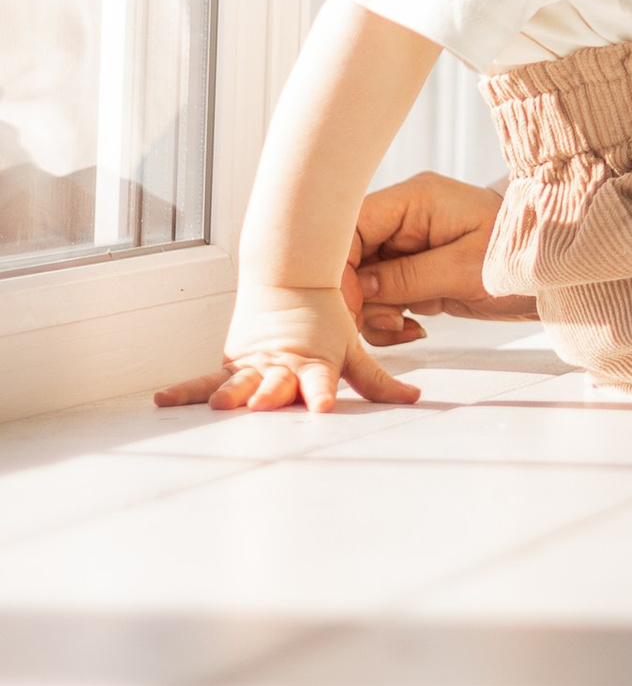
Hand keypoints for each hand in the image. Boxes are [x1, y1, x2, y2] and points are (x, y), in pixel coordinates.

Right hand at [156, 281, 420, 416]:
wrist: (289, 278)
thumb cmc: (324, 319)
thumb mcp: (354, 351)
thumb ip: (379, 382)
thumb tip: (415, 400)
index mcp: (315, 362)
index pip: (320, 379)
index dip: (322, 391)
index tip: (324, 404)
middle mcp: (284, 365)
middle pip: (276, 383)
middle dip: (270, 395)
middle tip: (263, 405)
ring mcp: (256, 364)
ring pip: (241, 381)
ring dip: (232, 393)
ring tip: (219, 407)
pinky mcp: (234, 363)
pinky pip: (207, 380)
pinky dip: (187, 390)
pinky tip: (164, 400)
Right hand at [345, 173, 523, 337]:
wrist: (554, 268)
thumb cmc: (521, 254)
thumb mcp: (464, 267)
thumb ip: (407, 276)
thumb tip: (360, 288)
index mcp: (413, 200)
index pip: (351, 225)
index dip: (340, 267)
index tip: (350, 305)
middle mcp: (404, 219)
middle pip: (351, 257)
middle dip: (358, 297)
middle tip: (384, 323)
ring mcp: (407, 246)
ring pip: (363, 283)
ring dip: (374, 314)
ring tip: (404, 327)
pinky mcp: (414, 272)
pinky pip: (382, 297)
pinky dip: (389, 319)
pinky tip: (415, 328)